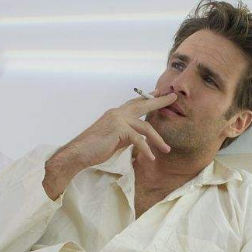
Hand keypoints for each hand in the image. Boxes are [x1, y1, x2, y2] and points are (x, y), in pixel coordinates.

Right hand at [42, 92, 176, 199]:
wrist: (78, 153)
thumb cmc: (93, 149)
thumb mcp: (113, 140)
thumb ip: (125, 135)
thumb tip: (137, 139)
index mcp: (115, 114)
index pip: (134, 103)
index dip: (147, 97)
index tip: (158, 92)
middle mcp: (117, 112)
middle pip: (142, 104)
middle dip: (159, 101)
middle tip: (173, 97)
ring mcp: (117, 119)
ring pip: (145, 126)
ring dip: (158, 139)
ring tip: (167, 149)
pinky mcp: (118, 129)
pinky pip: (138, 139)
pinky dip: (146, 149)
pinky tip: (151, 158)